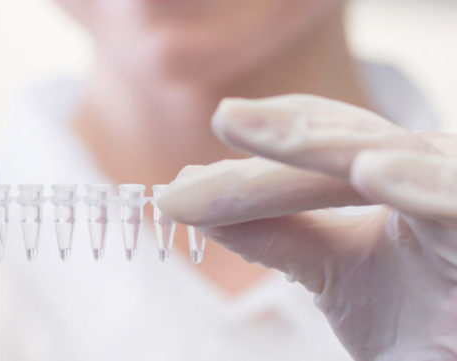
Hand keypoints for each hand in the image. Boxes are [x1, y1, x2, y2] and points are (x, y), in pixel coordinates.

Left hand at [157, 95, 456, 359]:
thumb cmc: (418, 326)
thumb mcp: (332, 272)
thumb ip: (273, 233)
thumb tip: (192, 191)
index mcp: (398, 174)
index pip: (327, 139)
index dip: (269, 136)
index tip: (191, 171)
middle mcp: (433, 173)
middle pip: (349, 142)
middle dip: (277, 137)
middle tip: (220, 121)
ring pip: (391, 156)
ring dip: (321, 146)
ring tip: (259, 131)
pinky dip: (422, 184)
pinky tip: (371, 172)